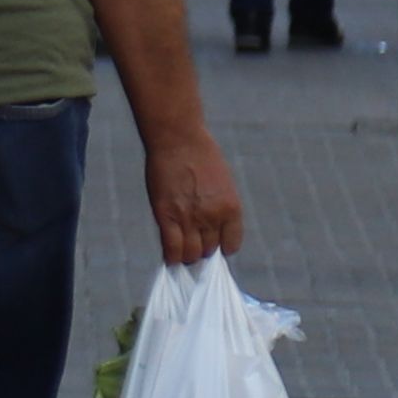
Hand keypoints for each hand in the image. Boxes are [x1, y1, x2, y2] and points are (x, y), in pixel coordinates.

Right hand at [142, 119, 245, 267]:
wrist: (179, 140)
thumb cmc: (201, 155)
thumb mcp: (223, 183)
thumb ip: (219, 206)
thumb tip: (211, 227)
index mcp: (231, 209)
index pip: (231, 244)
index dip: (222, 247)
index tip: (215, 245)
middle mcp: (213, 218)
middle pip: (209, 250)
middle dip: (203, 250)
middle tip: (194, 245)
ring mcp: (189, 219)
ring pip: (191, 254)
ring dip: (187, 255)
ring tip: (182, 251)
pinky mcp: (166, 217)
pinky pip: (171, 248)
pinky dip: (172, 257)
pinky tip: (171, 257)